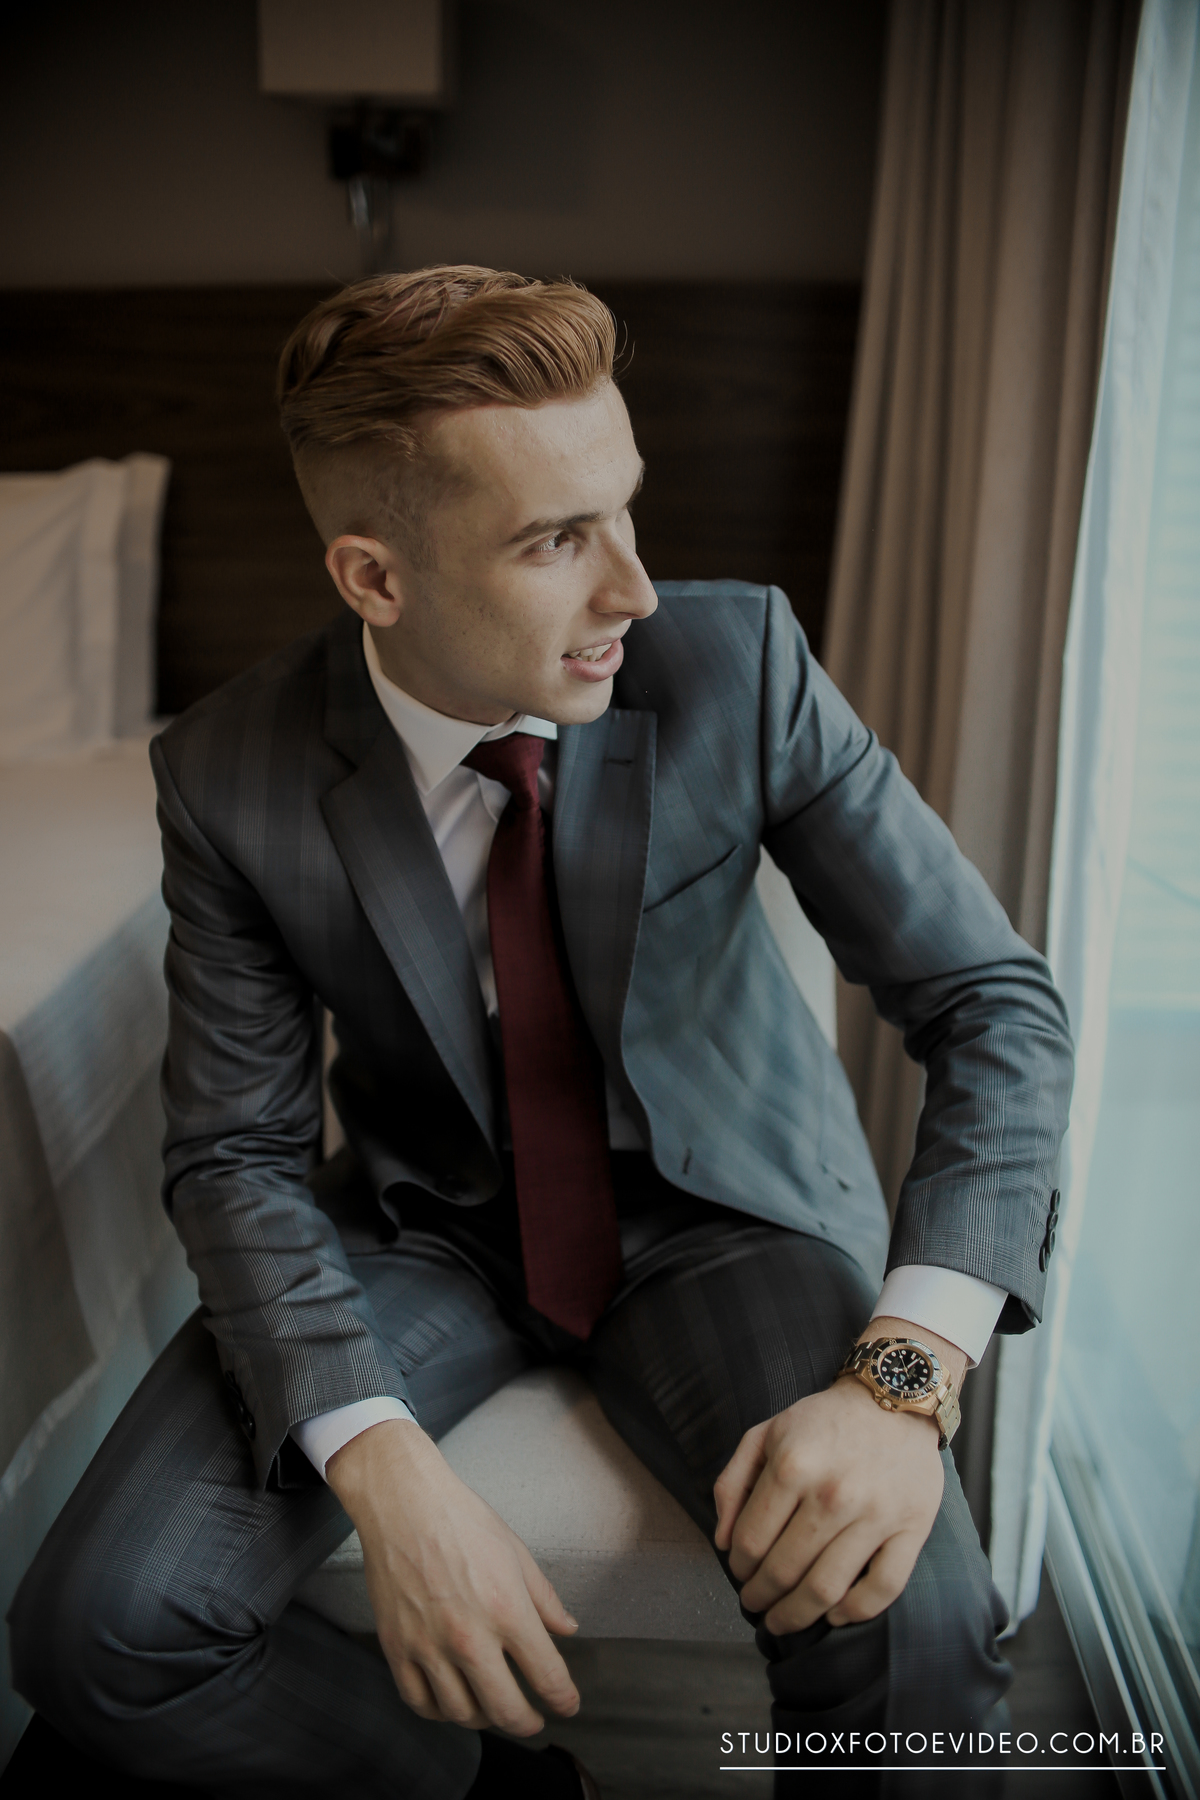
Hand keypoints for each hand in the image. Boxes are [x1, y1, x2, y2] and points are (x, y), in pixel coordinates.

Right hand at [326, 1418, 580, 1734]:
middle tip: (533, 1719)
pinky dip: (439, 1713)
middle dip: (527, 1722)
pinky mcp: (397, 1648)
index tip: (567, 1705)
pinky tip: (450, 1703)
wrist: (404, 1504)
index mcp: (507, 1611)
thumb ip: (545, 1599)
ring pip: (461, 1714)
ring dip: (484, 1720)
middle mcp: (470, 1637)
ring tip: (492, 1709)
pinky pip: (419, 1702)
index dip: (563, 1699)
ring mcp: (429, 1647)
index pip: (547, 1676)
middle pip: (506, 1710)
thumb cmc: (461, 1520)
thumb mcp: (517, 1553)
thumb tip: (567, 1629)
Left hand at [712, 1319, 964, 1634]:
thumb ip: (733, 1482)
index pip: (751, 1541)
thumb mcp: (766, 1432)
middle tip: (755, 1605)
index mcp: (792, 1465)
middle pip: (784, 1571)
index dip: (738, 1567)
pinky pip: (882, 1590)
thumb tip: (721, 1540)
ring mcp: (875, 1515)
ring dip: (797, 1615)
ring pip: (827, 1590)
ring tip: (783, 1620)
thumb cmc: (825, 1421)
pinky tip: (834, 1614)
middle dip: (761, 1597)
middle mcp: (832, 1494)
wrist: (894, 1399)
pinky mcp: (911, 1529)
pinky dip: (854, 1613)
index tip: (738, 1573)